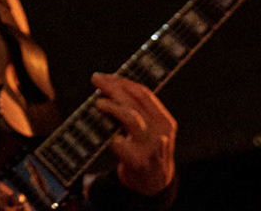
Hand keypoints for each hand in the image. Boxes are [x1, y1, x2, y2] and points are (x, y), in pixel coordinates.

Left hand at [91, 72, 176, 195]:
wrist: (154, 184)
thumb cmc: (147, 150)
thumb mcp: (152, 130)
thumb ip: (138, 111)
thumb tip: (108, 86)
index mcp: (165, 121)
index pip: (144, 94)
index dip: (123, 82)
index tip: (106, 76)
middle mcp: (160, 133)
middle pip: (136, 102)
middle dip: (114, 88)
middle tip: (96, 80)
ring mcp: (149, 147)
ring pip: (131, 118)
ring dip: (112, 106)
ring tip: (97, 102)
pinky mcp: (136, 161)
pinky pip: (118, 141)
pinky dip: (106, 132)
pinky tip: (99, 127)